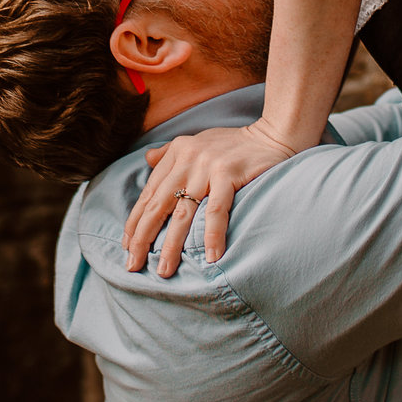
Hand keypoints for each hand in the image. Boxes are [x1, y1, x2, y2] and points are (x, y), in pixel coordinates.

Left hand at [122, 119, 298, 276]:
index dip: (136, 220)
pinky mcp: (229, 173)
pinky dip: (212, 235)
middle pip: (157, 205)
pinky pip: (216, 210)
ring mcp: (207, 166)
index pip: (149, 192)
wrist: (274, 132)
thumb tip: (147, 159)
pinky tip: (210, 257)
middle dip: (143, 237)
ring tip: (165, 269)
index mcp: (176, 153)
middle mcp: (186, 159)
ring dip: (172, 245)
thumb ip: (170, 152)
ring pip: (182, 212)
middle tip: (133, 264)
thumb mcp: (197, 141)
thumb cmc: (235, 142)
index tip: (128, 246)